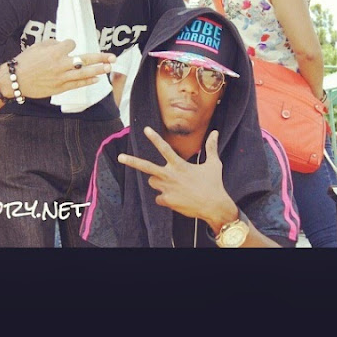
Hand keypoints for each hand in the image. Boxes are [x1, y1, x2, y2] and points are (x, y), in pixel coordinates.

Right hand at [8, 39, 115, 99]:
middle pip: (85, 59)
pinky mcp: (60, 88)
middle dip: (101, 58)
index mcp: (55, 52)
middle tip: (113, 57)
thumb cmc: (25, 61)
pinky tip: (97, 79)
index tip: (68, 46)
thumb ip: (53, 44)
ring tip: (110, 67)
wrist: (15, 80)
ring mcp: (61, 77)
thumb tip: (64, 45)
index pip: (71, 44)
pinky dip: (87, 81)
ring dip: (99, 70)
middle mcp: (61, 64)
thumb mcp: (37, 46)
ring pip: (84, 73)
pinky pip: (77, 84)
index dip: (70, 44)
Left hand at [117, 127, 235, 224]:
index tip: (145, 129)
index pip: (164, 148)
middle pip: (147, 167)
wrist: (214, 207)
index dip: (154, 138)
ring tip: (171, 184)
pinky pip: (158, 198)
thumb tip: (216, 132)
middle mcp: (170, 176)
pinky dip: (164, 198)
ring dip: (157, 181)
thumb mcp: (213, 164)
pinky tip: (176, 199)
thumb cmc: (214, 184)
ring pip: (152, 182)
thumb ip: (211, 147)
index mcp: (180, 165)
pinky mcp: (167, 201)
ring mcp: (167, 189)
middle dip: (132, 161)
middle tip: (120, 157)